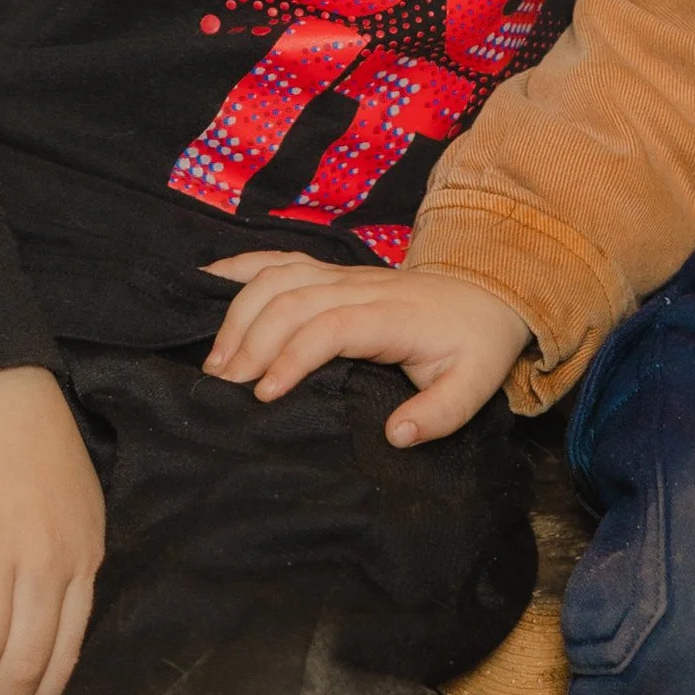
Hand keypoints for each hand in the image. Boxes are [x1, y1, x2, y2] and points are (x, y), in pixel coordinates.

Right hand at [205, 250, 530, 446]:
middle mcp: (360, 287)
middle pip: (293, 300)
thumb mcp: (473, 385)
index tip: (265, 396)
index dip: (293, 356)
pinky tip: (206, 281)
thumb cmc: (474, 344)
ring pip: (279, 278)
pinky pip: (280, 259)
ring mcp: (342, 275)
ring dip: (240, 313)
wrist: (488, 292)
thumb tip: (396, 435)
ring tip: (216, 362)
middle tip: (223, 389)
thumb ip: (440, 414)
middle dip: (252, 341)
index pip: (331, 326)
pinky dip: (240, 267)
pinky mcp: (331, 272)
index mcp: (392, 316)